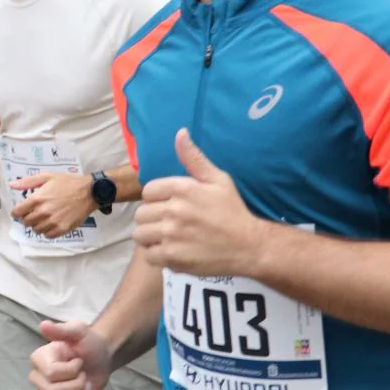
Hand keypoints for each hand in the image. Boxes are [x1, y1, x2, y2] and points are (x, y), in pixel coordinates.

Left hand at [9, 170, 93, 237]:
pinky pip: (48, 236)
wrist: (88, 192)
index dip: (16, 212)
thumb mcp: (47, 177)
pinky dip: (47, 232)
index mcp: (37, 199)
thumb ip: (28, 182)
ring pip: (36, 230)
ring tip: (43, 219)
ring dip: (37, 225)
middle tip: (33, 214)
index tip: (19, 212)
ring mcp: (53, 222)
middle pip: (26, 222)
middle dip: (27, 218)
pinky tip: (50, 224)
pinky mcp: (62, 228)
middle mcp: (43, 212)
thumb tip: (11, 185)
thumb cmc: (67, 183)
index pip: (18, 212)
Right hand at [29, 320, 109, 389]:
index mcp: (39, 359)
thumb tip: (43, 325)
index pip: (52, 374)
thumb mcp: (79, 332)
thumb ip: (63, 330)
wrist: (100, 359)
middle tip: (83, 374)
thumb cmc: (88, 344)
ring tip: (83, 386)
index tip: (78, 361)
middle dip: (77, 385)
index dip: (71, 370)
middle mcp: (38, 379)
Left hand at [133, 129, 268, 276]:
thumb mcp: (218, 180)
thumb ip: (194, 158)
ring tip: (167, 238)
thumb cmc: (232, 211)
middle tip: (170, 224)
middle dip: (152, 219)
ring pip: (140, 235)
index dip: (158, 199)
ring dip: (151, 238)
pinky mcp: (172, 257)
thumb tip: (180, 133)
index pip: (148, 191)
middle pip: (141, 214)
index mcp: (182, 188)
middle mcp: (174, 210)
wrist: (249, 245)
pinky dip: (157, 255)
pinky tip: (171, 251)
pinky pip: (149, 255)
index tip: (171, 206)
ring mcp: (171, 235)